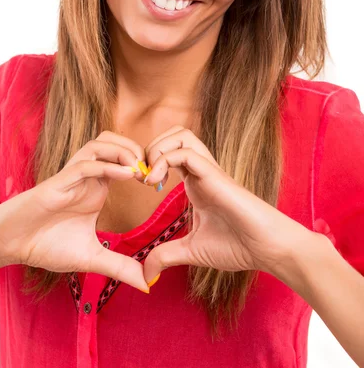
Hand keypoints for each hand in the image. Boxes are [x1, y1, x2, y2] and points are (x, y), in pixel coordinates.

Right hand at [0, 132, 148, 291]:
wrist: (13, 245)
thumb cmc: (47, 244)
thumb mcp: (92, 258)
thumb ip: (119, 267)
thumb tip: (147, 284)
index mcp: (97, 186)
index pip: (124, 159)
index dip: (144, 165)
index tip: (160, 184)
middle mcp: (87, 175)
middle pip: (115, 141)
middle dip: (137, 149)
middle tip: (153, 173)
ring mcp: (73, 175)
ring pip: (101, 143)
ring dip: (123, 151)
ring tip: (140, 171)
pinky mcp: (60, 181)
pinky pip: (86, 164)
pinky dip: (107, 165)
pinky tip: (125, 175)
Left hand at [142, 125, 314, 283]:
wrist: (266, 249)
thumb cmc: (238, 246)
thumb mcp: (191, 251)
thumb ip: (166, 256)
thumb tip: (145, 276)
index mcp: (195, 182)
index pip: (170, 152)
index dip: (150, 162)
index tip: (142, 186)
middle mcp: (201, 170)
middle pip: (174, 133)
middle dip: (151, 148)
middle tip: (143, 176)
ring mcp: (208, 170)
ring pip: (181, 134)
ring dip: (158, 149)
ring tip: (150, 177)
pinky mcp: (214, 175)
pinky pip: (186, 152)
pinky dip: (164, 161)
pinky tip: (157, 184)